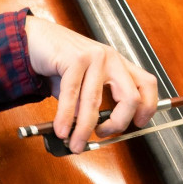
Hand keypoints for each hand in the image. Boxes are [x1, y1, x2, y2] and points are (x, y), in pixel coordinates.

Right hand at [24, 15, 157, 152]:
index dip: (148, 108)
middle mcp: (111, 58)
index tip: (137, 125)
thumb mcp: (82, 85)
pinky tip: (62, 130)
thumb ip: (89, 105)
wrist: (34, 39)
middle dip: (118, 124)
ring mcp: (94, 57)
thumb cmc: (59, 63)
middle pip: (130, 97)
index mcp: (118, 64)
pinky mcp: (74, 59)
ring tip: (76, 144)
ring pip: (95, 102)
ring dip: (84, 129)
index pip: (147, 84)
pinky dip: (66, 118)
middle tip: (102, 135)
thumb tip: (89, 131)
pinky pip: (72, 96)